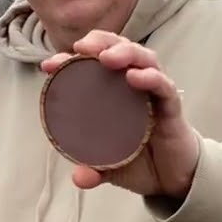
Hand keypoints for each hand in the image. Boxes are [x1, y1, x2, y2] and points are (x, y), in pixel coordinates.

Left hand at [40, 30, 199, 198]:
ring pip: (144, 59)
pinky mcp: (172, 109)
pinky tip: (135, 77)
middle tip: (82, 47)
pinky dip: (151, 78)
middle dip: (101, 42)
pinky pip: (164, 88)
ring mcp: (154, 94)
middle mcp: (134, 86)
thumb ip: (93, 171)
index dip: (71, 59)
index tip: (49, 65)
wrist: (172, 180)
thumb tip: (79, 178)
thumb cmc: (139, 160)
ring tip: (107, 58)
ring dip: (125, 53)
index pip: (94, 64)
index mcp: (114, 93)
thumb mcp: (109, 168)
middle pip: (120, 49)